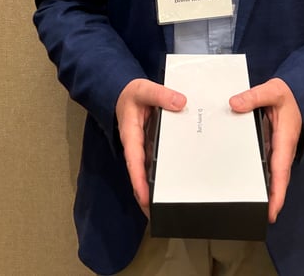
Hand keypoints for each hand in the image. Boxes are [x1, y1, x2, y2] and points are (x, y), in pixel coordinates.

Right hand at [115, 78, 186, 216]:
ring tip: (166, 205)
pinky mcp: (149, 144)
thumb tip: (180, 103)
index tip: (145, 198)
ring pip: (147, 170)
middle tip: (155, 214)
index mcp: (131, 134)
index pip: (134, 161)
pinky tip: (174, 180)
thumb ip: (161, 95)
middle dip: (145, 194)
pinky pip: (155, 160)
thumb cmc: (131, 93)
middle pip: (139, 173)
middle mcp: (136, 145)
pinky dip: (162, 172)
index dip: (138, 180)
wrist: (122, 91)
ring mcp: (142, 146)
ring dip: (154, 186)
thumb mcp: (144, 89)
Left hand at [229, 78, 301, 223]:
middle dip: (270, 199)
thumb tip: (235, 104)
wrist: (301, 93)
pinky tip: (246, 181)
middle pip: (277, 179)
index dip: (277, 193)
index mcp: (285, 138)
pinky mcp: (273, 146)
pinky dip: (260, 175)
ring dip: (265, 189)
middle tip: (257, 217)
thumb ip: (254, 97)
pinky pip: (267, 163)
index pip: (281, 170)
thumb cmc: (290, 95)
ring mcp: (278, 148)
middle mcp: (283, 148)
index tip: (272, 211)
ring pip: (272, 173)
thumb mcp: (273, 91)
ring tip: (250, 206)